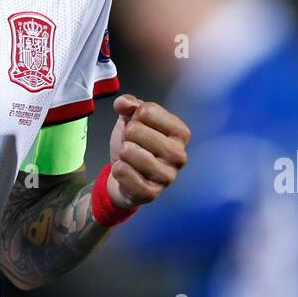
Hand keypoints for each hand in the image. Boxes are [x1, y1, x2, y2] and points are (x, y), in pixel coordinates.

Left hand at [106, 94, 189, 208]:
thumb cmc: (135, 145)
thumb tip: (124, 103)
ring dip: (121, 153)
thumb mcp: (131, 119)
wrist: (124, 176)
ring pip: (128, 151)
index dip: (134, 116)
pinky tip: (124, 171)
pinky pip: (123, 172)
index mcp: (180, 132)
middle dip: (126, 134)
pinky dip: (117, 169)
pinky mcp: (152, 193)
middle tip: (131, 144)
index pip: (147, 110)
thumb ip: (129, 105)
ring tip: (128, 158)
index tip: (138, 127)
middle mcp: (179, 155)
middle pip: (136, 129)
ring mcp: (168, 176)